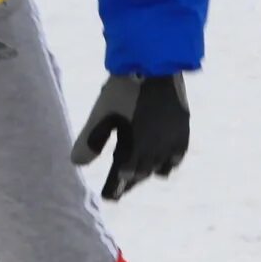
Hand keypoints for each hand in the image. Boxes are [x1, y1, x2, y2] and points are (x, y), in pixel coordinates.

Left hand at [71, 73, 189, 199]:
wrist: (154, 64)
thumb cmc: (123, 89)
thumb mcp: (101, 114)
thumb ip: (90, 140)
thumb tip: (77, 164)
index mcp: (137, 148)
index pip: (125, 177)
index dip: (116, 188)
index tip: (109, 196)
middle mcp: (159, 148)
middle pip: (143, 173)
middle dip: (130, 180)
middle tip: (120, 186)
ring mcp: (174, 138)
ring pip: (161, 166)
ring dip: (150, 171)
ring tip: (139, 173)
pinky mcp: (184, 127)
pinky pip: (177, 153)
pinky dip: (168, 161)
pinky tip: (164, 162)